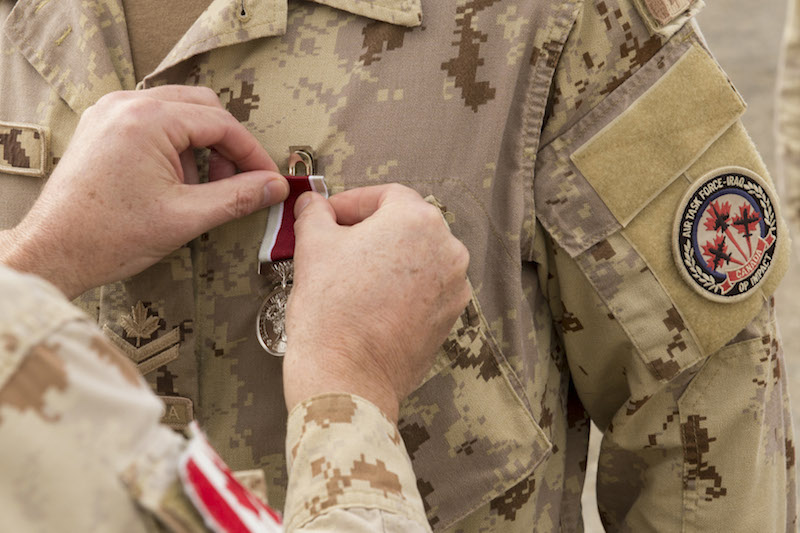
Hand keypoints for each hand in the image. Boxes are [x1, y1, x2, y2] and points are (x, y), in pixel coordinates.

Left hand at [0, 86, 287, 297]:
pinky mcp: (103, 127)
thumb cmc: (108, 236)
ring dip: (202, 146)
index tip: (269, 179)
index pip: (221, 123)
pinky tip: (177, 182)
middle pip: (202, 107)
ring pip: (179, 112)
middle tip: (241, 181)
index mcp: (148, 120)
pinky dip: (176, 146)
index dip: (252, 153)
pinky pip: (153, 122)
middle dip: (228, 145)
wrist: (53, 252)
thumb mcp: (186, 217)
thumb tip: (275, 187)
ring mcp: (111, 113)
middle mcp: (127, 104)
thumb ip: (238, 197)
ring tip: (203, 188)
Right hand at [283, 184, 470, 421]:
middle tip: (336, 242)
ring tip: (352, 275)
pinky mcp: (450, 318)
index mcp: (418, 220)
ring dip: (388, 259)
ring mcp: (454, 286)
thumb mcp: (313, 246)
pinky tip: (372, 301)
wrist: (347, 377)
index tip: (330, 215)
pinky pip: (425, 289)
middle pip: (406, 225)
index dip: (352, 202)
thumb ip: (315, 214)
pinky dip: (402, 288)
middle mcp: (448, 249)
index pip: (386, 195)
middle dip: (371, 229)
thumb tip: (313, 205)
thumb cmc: (331, 311)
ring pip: (418, 258)